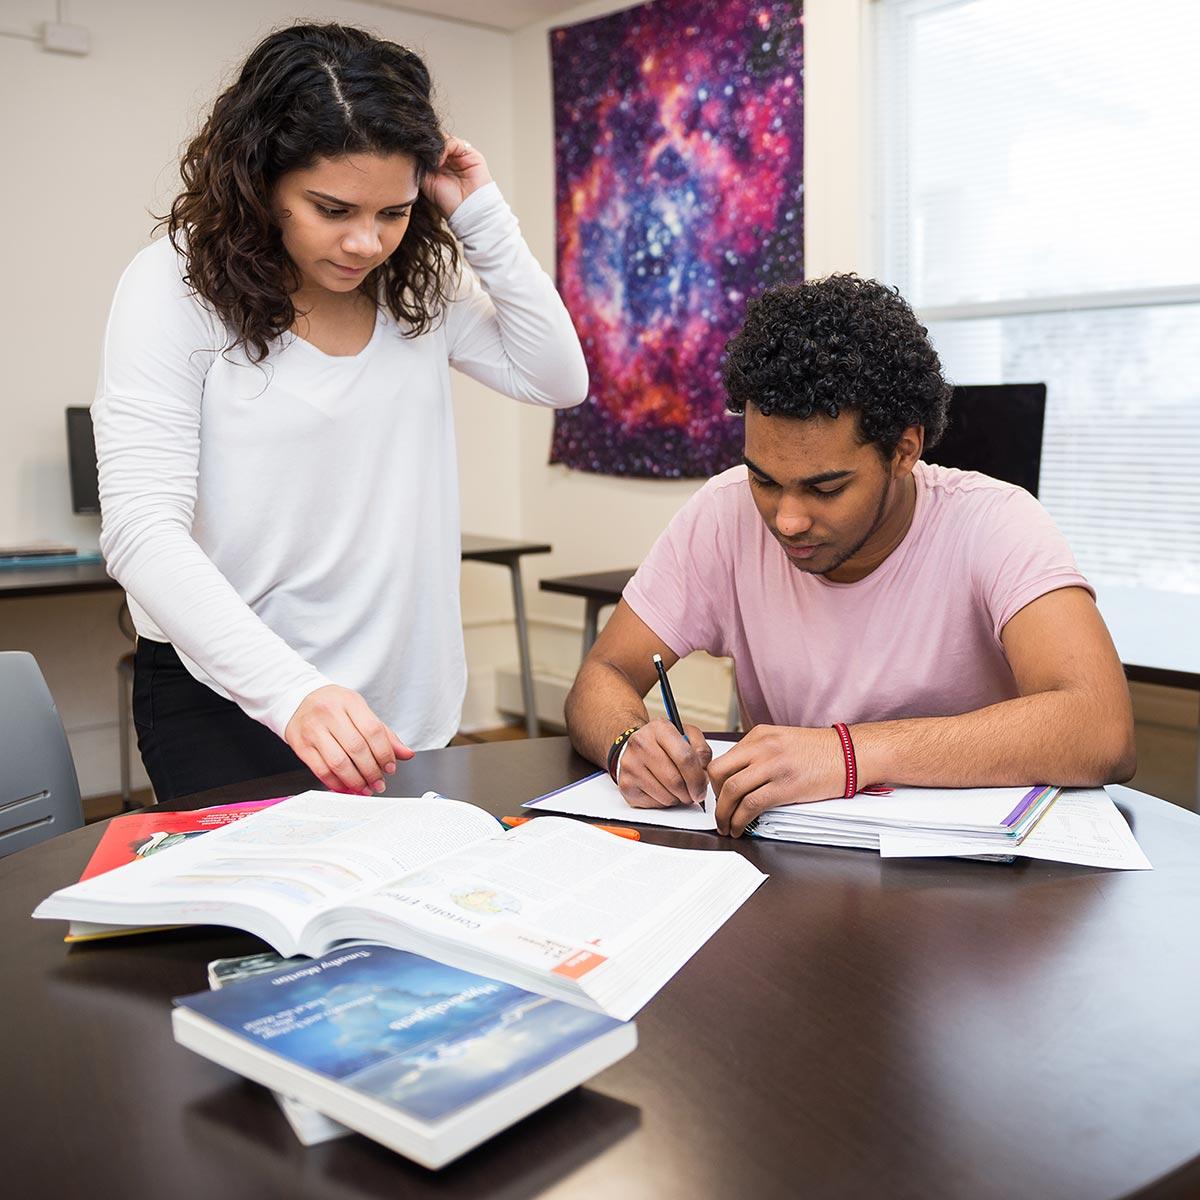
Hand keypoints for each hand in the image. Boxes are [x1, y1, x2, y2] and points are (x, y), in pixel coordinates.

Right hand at [284, 685, 413, 794]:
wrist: (298, 699)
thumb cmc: (334, 706)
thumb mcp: (360, 711)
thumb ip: (384, 733)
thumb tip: (405, 754)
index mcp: (350, 702)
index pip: (373, 730)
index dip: (385, 753)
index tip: (391, 768)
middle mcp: (329, 713)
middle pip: (357, 749)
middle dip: (372, 772)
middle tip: (379, 782)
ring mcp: (313, 729)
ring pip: (338, 762)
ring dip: (355, 781)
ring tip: (365, 788)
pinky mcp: (300, 745)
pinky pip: (321, 770)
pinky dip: (336, 784)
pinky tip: (346, 787)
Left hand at [420, 135, 491, 217]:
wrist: (468, 212)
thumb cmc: (448, 203)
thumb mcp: (426, 182)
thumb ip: (420, 165)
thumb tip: (412, 150)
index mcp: (437, 166)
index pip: (427, 149)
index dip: (419, 149)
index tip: (410, 152)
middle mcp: (448, 160)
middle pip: (434, 143)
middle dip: (426, 146)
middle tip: (419, 153)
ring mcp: (459, 156)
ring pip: (443, 140)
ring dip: (435, 148)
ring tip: (432, 162)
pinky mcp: (470, 154)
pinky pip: (454, 143)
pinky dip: (445, 147)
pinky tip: (440, 161)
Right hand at [617, 720, 711, 808]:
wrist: (635, 748)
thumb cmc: (664, 744)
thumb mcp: (686, 735)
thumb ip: (701, 750)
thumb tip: (703, 772)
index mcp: (659, 728)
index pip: (685, 757)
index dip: (698, 778)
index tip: (702, 789)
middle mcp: (640, 744)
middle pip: (675, 780)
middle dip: (689, 793)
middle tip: (693, 794)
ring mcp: (630, 764)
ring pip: (665, 795)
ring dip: (677, 798)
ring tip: (676, 789)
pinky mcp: (625, 784)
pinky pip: (653, 804)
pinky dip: (663, 802)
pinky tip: (662, 790)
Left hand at [709, 725, 844, 836]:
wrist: (851, 753)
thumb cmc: (822, 751)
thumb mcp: (783, 740)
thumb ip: (760, 753)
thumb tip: (741, 776)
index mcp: (759, 735)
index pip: (723, 758)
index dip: (714, 782)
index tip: (717, 795)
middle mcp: (762, 747)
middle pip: (719, 772)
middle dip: (713, 796)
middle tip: (719, 811)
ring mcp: (772, 766)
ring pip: (731, 790)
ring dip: (723, 814)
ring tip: (725, 826)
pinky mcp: (785, 786)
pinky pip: (750, 805)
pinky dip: (739, 820)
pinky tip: (739, 828)